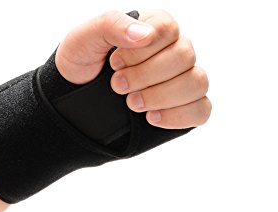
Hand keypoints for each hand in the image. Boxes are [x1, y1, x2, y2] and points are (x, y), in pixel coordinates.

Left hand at [55, 10, 210, 128]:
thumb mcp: (84, 40)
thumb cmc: (82, 65)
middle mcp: (172, 53)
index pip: (168, 29)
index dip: (142, 50)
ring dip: (163, 95)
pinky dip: (179, 116)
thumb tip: (145, 34)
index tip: (114, 63)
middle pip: (185, 56)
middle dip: (147, 75)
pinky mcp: (183, 108)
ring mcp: (181, 82)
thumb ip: (112, 26)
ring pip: (197, 83)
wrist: (75, 103)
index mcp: (153, 29)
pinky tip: (151, 118)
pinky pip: (202, 110)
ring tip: (132, 104)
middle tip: (118, 86)